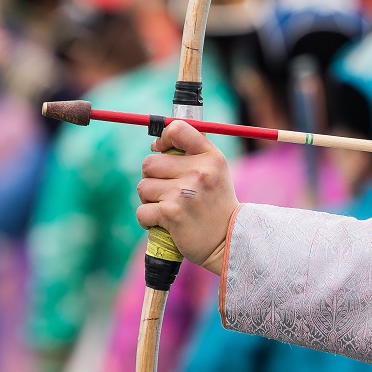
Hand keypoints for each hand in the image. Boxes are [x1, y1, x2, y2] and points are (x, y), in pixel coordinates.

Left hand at [135, 120, 239, 274]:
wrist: (229, 242)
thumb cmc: (216, 206)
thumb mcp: (215, 173)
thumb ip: (192, 154)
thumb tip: (156, 143)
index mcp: (210, 157)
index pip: (177, 129)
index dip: (162, 139)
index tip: (161, 150)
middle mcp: (199, 172)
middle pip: (150, 162)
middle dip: (152, 179)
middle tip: (167, 191)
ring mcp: (184, 193)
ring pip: (143, 187)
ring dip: (149, 201)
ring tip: (168, 208)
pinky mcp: (172, 214)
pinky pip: (142, 211)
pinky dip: (147, 220)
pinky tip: (163, 223)